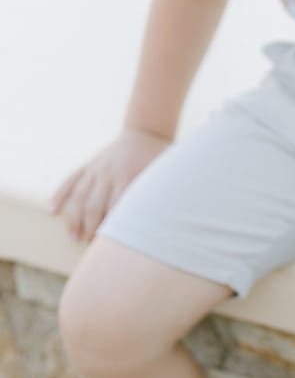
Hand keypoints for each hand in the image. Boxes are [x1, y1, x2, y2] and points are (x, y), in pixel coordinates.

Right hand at [49, 128, 171, 242]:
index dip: (111, 228)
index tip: (110, 244)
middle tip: (91, 245)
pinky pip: (70, 179)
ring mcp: (96, 167)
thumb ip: (152, 197)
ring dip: (74, 217)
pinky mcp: (89, 164)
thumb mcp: (159, 176)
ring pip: (79, 195)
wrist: (146, 132)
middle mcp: (107, 172)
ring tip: (73, 236)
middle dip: (91, 227)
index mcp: (126, 176)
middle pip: (94, 205)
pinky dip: (60, 194)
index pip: (115, 209)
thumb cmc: (157, 160)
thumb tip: (154, 223)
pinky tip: (53, 209)